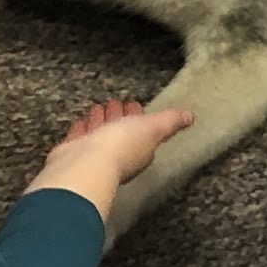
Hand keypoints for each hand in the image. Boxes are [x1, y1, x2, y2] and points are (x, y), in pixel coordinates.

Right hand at [29, 98, 194, 220]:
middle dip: (118, 117)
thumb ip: (170, 121)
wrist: (86, 163)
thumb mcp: (152, 128)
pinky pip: (80, 137)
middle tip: (114, 103)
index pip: (141, 130)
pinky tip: (80, 122)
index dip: (138, 117)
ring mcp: (95, 155)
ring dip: (100, 121)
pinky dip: (82, 128)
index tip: (134, 105)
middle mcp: (118, 155)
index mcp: (139, 150)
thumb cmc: (121, 145)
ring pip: (99, 133)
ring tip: (97, 108)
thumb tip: (191, 117)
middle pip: (119, 131)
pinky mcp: (74, 153)